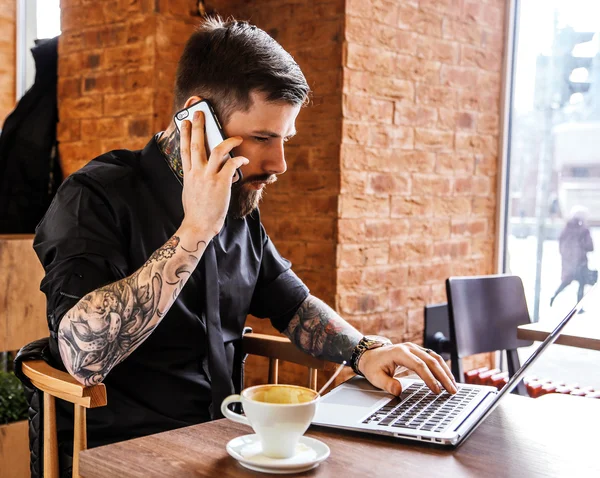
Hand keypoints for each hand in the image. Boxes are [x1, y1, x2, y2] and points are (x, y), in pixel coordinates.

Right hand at [179, 111, 248, 238]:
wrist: (198, 225)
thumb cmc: (196, 211)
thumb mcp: (190, 191)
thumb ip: (195, 178)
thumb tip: (200, 171)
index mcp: (188, 174)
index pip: (184, 148)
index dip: (184, 133)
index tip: (184, 121)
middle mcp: (197, 172)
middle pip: (197, 143)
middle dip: (198, 126)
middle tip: (200, 112)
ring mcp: (209, 177)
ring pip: (217, 150)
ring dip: (227, 140)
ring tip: (236, 136)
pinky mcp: (221, 183)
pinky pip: (231, 164)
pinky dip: (239, 159)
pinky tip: (243, 158)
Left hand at [358, 343, 457, 395]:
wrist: (370, 355)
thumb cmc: (373, 366)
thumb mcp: (375, 377)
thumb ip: (387, 384)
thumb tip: (398, 390)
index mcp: (399, 353)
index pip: (419, 365)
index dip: (429, 378)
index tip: (436, 390)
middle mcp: (409, 348)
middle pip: (431, 361)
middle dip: (443, 376)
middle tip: (452, 391)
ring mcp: (415, 349)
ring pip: (435, 358)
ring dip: (446, 372)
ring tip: (454, 386)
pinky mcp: (418, 352)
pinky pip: (433, 359)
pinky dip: (442, 369)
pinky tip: (448, 379)